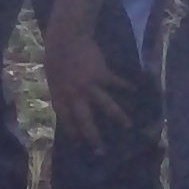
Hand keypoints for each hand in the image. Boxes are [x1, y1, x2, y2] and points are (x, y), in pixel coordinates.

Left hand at [41, 27, 129, 146]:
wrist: (67, 37)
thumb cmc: (56, 56)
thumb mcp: (53, 77)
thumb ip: (61, 92)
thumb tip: (67, 105)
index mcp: (60, 96)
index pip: (67, 121)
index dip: (73, 133)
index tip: (80, 145)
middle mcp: (75, 95)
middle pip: (86, 121)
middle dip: (94, 138)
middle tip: (101, 151)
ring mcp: (90, 86)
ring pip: (107, 106)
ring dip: (119, 117)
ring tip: (128, 126)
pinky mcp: (103, 74)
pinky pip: (117, 84)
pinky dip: (127, 87)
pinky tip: (136, 91)